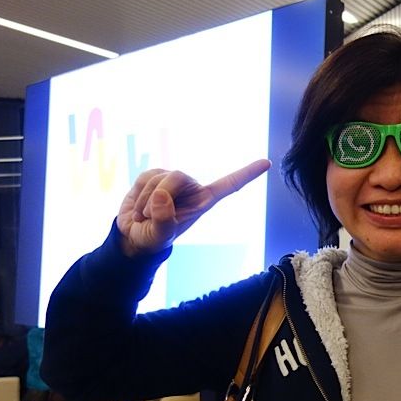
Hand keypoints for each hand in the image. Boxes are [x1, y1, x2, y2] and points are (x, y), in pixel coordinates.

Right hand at [117, 160, 270, 256]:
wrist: (132, 236)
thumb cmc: (152, 238)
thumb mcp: (158, 236)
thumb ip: (163, 220)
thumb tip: (164, 197)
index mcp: (203, 202)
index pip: (229, 186)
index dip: (247, 174)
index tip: (267, 163)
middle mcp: (192, 189)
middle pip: (178, 176)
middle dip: (160, 194)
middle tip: (150, 216)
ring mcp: (173, 181)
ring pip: (159, 177)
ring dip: (146, 200)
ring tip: (145, 216)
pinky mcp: (155, 176)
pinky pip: (145, 176)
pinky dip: (138, 194)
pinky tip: (139, 207)